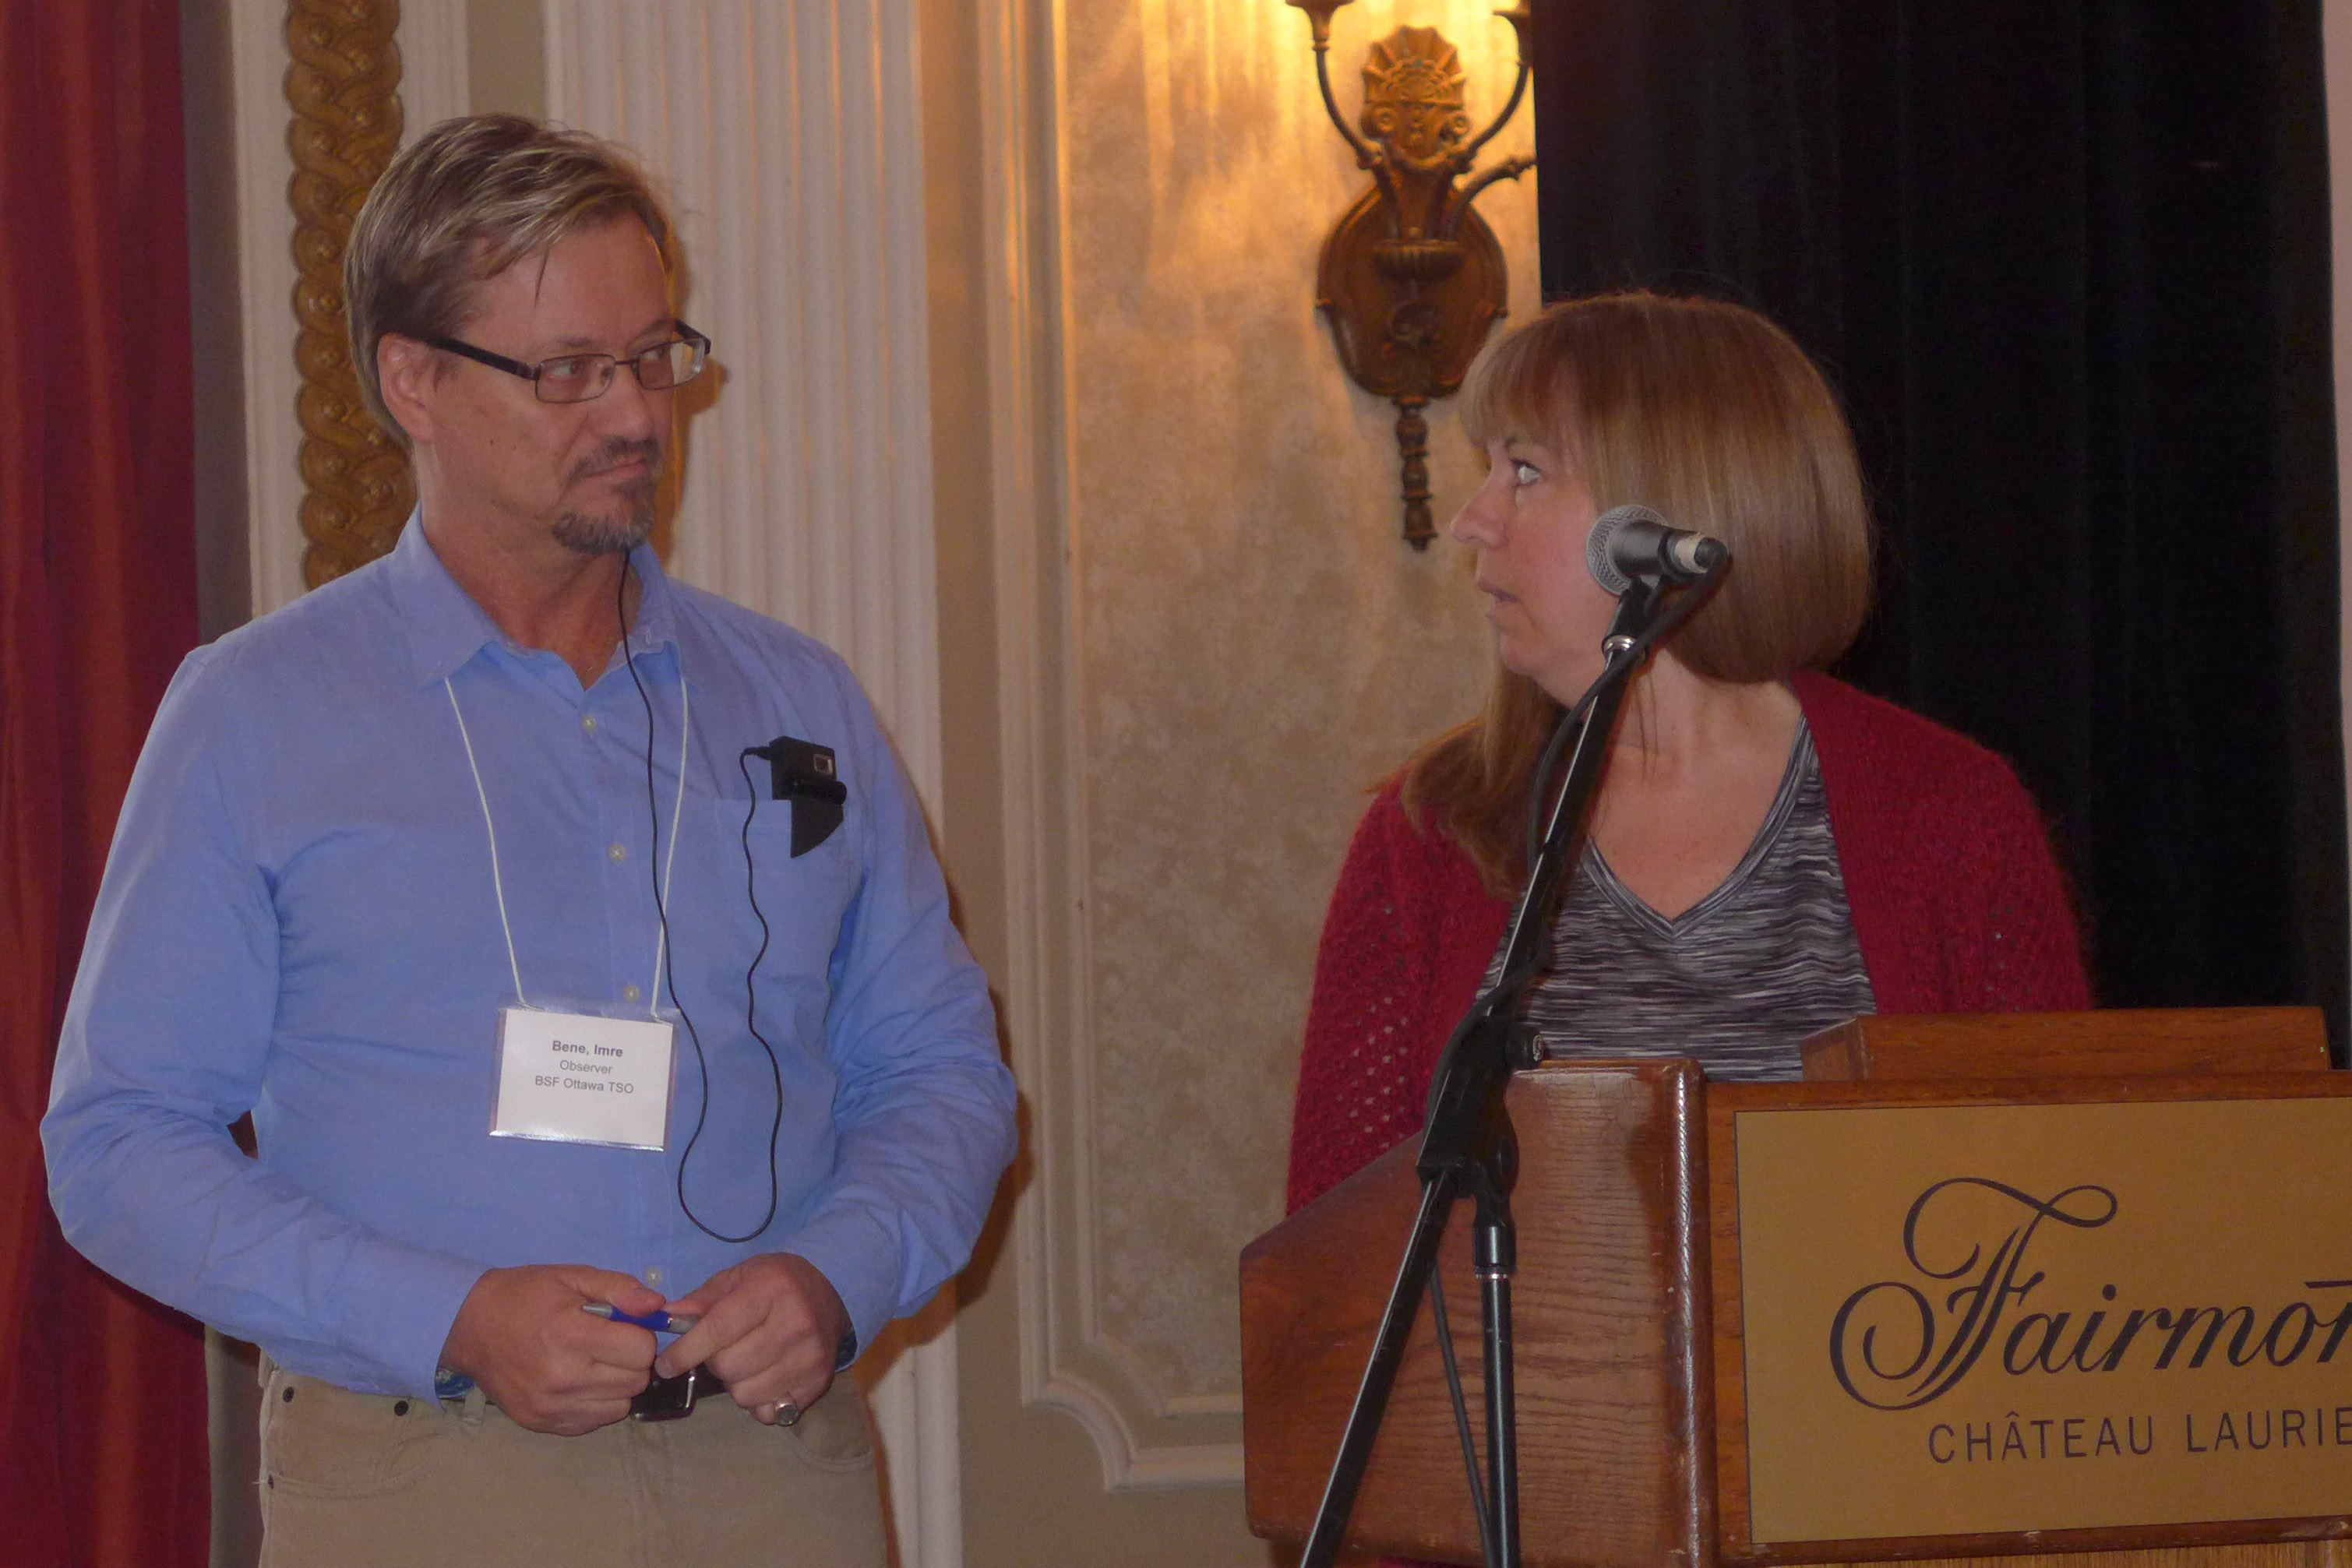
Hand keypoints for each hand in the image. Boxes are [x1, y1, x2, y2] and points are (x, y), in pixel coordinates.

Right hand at [439, 1264, 663, 1434]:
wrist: (470, 1327)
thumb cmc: (526, 1296)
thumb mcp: (574, 1277)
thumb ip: (620, 1289)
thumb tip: (659, 1307)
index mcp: (571, 1334)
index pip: (641, 1351)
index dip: (641, 1336)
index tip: (625, 1327)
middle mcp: (563, 1377)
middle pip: (635, 1381)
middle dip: (632, 1361)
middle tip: (610, 1344)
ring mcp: (551, 1406)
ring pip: (620, 1406)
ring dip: (617, 1385)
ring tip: (595, 1363)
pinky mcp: (541, 1424)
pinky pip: (594, 1422)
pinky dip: (597, 1404)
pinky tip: (579, 1382)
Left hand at [654, 1253, 848, 1423]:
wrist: (831, 1292)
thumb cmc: (774, 1284)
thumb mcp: (737, 1278)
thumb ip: (701, 1300)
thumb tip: (668, 1318)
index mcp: (770, 1290)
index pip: (719, 1329)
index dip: (686, 1351)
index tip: (666, 1365)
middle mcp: (796, 1323)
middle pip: (729, 1367)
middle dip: (715, 1363)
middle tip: (722, 1351)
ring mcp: (810, 1356)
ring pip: (746, 1394)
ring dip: (735, 1385)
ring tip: (746, 1364)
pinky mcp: (818, 1382)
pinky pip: (770, 1412)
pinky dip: (759, 1402)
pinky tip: (765, 1379)